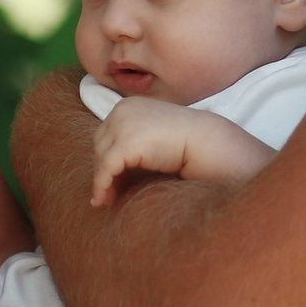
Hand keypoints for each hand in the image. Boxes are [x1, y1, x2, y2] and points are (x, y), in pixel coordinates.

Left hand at [89, 98, 274, 205]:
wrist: (205, 141)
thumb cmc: (185, 143)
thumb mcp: (153, 138)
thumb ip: (134, 145)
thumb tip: (113, 170)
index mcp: (129, 106)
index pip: (106, 134)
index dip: (105, 158)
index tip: (109, 180)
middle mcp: (122, 110)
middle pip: (100, 144)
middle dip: (102, 170)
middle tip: (105, 194)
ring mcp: (123, 124)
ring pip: (101, 156)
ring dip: (101, 180)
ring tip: (105, 200)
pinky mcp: (126, 142)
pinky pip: (106, 167)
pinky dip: (102, 184)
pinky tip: (104, 199)